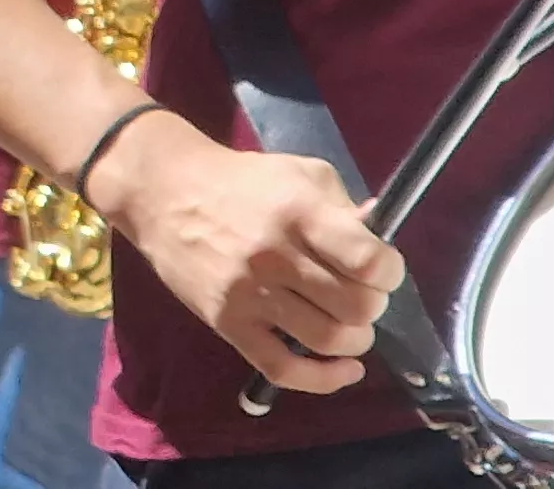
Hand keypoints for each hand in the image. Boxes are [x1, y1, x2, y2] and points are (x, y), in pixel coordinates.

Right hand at [86, 115, 398, 396]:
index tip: (382, 269)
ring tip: (348, 325)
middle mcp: (275, 256)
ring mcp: (248, 293)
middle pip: (355, 306)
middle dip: (372, 306)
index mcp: (299, 214)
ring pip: (327, 339)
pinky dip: (323, 379)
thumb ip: (344, 206)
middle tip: (361, 296)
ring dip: (354, 340)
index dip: (390, 272)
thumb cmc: (240, 181)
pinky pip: (282, 367)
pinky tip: (344, 370)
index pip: (370, 262)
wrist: (163, 192)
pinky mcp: (227, 322)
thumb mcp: (299, 173)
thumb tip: (381, 240)